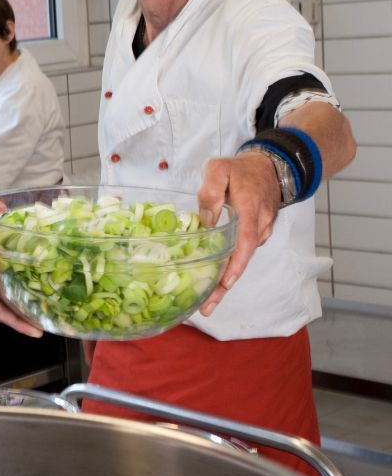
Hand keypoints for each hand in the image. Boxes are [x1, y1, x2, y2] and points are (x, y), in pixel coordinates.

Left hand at [0, 185, 42, 336]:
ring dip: (26, 303)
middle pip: (6, 272)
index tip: (37, 247)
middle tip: (49, 276)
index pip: (0, 245)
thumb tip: (2, 208)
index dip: (17, 246)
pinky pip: (2, 313)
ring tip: (48, 306)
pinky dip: (18, 322)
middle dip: (26, 275)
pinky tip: (34, 327)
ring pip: (8, 296)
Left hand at [196, 149, 281, 315]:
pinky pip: (241, 255)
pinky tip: (211, 283)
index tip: (224, 284)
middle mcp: (259, 225)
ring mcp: (260, 232)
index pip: (245, 241)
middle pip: (242, 259)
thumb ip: (210, 192)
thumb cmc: (240, 170)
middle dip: (225, 286)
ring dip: (224, 282)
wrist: (270, 168)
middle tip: (207, 308)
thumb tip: (205, 220)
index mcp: (250, 209)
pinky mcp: (256, 236)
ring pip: (242, 260)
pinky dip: (228, 269)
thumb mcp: (219, 169)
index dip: (235, 264)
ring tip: (206, 303)